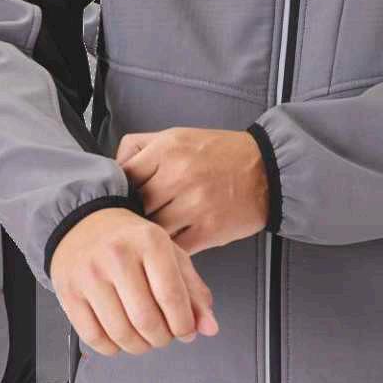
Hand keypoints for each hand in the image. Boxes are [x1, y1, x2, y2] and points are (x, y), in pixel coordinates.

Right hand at [49, 207, 219, 355]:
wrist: (83, 224)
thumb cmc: (131, 242)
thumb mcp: (170, 255)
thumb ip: (193, 291)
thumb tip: (209, 328)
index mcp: (150, 242)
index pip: (171, 296)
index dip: (183, 324)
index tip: (186, 331)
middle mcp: (117, 255)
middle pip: (146, 320)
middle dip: (161, 339)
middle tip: (164, 336)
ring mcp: (89, 275)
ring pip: (120, 333)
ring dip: (138, 346)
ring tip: (144, 338)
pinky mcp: (69, 292)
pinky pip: (93, 337)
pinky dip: (111, 348)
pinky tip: (119, 337)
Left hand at [115, 126, 269, 253]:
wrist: (268, 170)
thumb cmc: (220, 153)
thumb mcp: (177, 135)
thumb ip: (141, 146)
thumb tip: (114, 168)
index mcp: (168, 149)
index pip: (125, 175)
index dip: (123, 189)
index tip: (127, 195)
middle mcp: (179, 175)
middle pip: (136, 205)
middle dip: (136, 213)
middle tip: (141, 216)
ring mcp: (194, 205)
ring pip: (152, 229)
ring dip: (152, 233)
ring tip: (157, 230)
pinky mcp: (208, 230)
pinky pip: (175, 247)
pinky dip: (171, 247)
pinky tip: (174, 241)